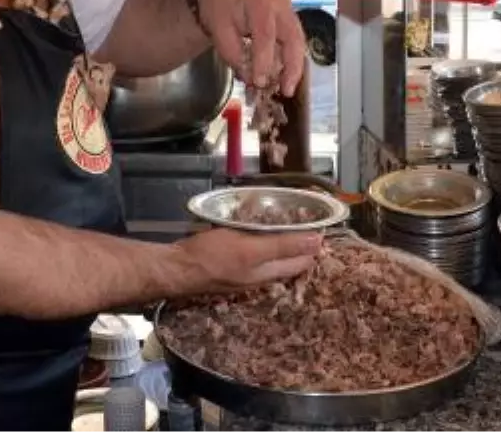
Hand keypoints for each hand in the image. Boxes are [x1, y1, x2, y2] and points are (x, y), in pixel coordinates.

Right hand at [174, 228, 320, 292]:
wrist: (176, 268)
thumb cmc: (212, 257)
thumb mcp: (250, 248)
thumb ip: (283, 245)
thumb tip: (317, 242)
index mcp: (267, 273)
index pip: (301, 261)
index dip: (314, 245)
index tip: (324, 226)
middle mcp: (259, 277)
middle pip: (288, 262)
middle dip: (301, 245)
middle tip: (309, 222)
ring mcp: (244, 273)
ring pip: (272, 259)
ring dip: (283, 244)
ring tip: (289, 225)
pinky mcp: (230, 266)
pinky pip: (255, 255)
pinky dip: (263, 243)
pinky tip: (258, 232)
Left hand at [197, 0, 306, 94]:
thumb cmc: (217, 6)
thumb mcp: (218, 31)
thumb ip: (234, 55)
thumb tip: (250, 79)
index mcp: (259, 0)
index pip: (265, 35)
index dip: (264, 61)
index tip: (260, 82)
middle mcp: (279, 1)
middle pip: (293, 37)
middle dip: (292, 66)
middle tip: (287, 90)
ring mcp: (287, 7)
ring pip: (298, 39)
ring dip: (294, 65)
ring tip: (287, 87)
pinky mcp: (288, 14)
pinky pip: (294, 38)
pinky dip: (290, 57)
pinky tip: (284, 74)